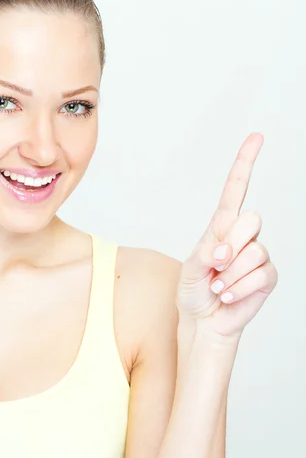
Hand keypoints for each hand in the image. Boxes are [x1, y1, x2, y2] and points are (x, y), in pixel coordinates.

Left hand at [176, 132, 278, 342]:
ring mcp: (257, 255)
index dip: (245, 162)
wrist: (203, 320)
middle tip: (215, 263)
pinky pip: (260, 274)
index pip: (235, 189)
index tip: (257, 137)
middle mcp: (243, 236)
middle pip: (251, 219)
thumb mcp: (190, 267)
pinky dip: (238, 288)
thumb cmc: (193, 290)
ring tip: (218, 284)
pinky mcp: (267, 276)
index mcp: (221, 226)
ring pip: (254, 250)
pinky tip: (228, 295)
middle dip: (230, 243)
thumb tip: (226, 248)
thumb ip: (207, 252)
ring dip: (230, 273)